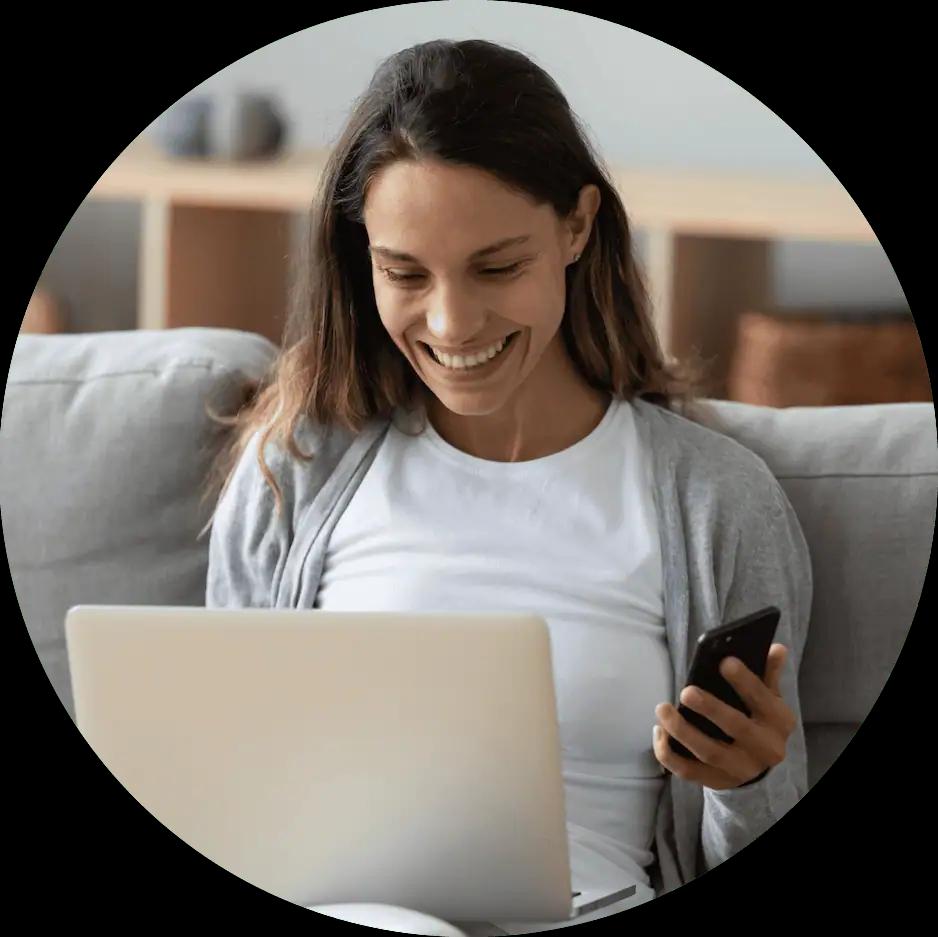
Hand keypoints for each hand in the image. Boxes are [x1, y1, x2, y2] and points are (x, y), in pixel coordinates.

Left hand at [652, 643, 795, 790]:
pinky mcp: (716, 781)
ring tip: (662, 709)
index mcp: (778, 722)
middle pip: (736, 729)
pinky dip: (670, 753)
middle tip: (686, 691)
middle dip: (711, 709)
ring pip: (708, 752)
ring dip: (682, 731)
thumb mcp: (769, 698)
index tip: (724, 661)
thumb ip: (768, 673)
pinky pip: (688, 771)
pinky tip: (659, 731)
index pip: (762, 700)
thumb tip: (776, 647)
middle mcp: (764, 749)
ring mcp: (739, 769)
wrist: (759, 765)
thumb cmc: (759, 720)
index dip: (745, 681)